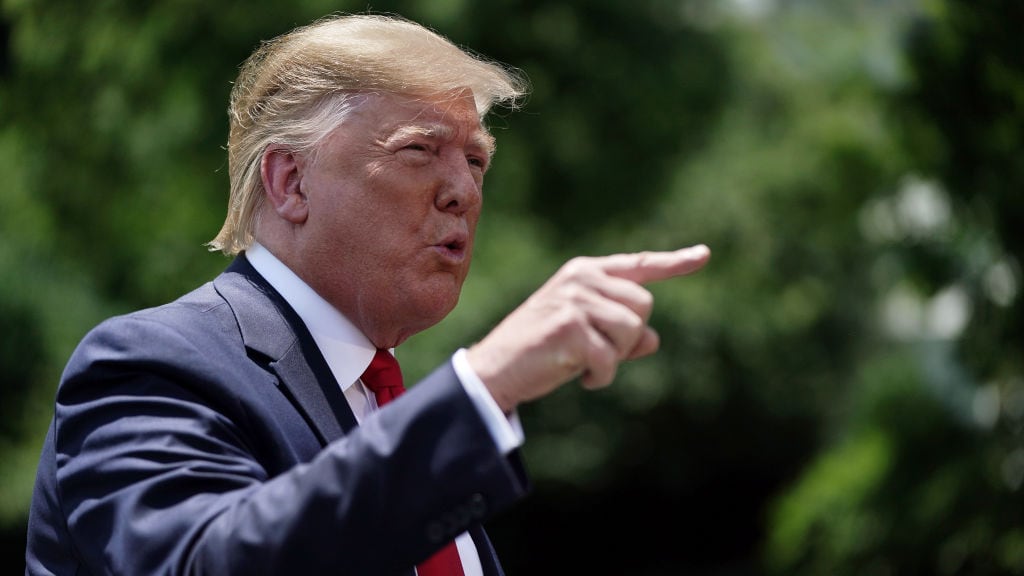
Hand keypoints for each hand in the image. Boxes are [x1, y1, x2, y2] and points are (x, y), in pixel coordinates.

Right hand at [466, 244, 710, 412]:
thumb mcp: (584, 336)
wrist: (495, 369)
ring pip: (633, 331)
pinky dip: (600, 377)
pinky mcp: (570, 327)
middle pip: (644, 306)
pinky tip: (577, 376)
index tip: (703, 255)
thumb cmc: (541, 351)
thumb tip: (653, 340)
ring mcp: (575, 300)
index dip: (674, 262)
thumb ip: (620, 333)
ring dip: (615, 358)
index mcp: (585, 272)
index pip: (638, 265)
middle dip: (628, 338)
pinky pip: (610, 359)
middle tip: (595, 351)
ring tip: (585, 363)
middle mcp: (582, 278)